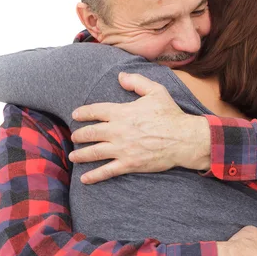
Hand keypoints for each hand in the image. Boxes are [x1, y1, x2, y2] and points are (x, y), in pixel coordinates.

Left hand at [69, 72, 210, 183]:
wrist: (183, 138)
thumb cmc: (170, 114)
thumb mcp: (156, 91)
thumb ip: (136, 82)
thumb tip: (120, 76)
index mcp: (122, 112)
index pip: (96, 111)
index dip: (83, 112)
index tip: (75, 115)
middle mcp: (118, 130)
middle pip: (91, 133)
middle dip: (79, 135)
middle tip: (74, 136)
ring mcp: (122, 149)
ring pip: (94, 152)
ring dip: (81, 154)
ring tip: (73, 156)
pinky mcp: (129, 164)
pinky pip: (107, 171)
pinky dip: (94, 175)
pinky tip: (84, 178)